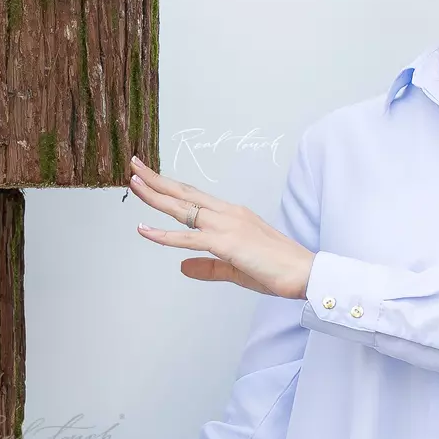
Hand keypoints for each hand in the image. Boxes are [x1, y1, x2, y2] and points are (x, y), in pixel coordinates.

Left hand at [127, 154, 314, 299]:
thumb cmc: (277, 270)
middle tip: (134, 165)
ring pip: (182, 208)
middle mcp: (227, 213)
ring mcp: (226, 225)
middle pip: (184, 193)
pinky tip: (143, 229)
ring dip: (155, 196)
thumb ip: (207, 267)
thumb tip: (181, 266)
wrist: (304, 273)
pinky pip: (188, 238)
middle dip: (157, 179)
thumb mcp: (235, 269)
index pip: (194, 196)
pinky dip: (163, 235)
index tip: (151, 177)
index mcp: (231, 214)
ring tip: (133, 183)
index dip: (170, 187)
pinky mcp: (226, 243)